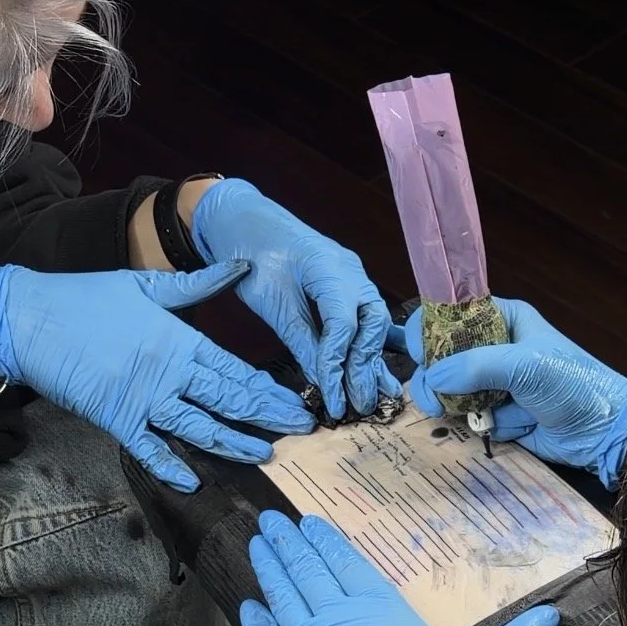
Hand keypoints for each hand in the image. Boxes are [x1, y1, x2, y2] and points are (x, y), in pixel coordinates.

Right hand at [0, 264, 314, 490]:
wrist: (31, 320)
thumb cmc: (88, 298)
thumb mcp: (148, 285)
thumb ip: (199, 285)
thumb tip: (242, 266)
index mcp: (180, 340)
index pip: (236, 370)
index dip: (269, 389)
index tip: (296, 402)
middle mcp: (169, 373)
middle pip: (229, 401)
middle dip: (267, 418)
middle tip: (301, 431)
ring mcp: (144, 400)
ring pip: (199, 428)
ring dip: (234, 444)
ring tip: (264, 455)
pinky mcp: (115, 419)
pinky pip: (149, 449)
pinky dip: (170, 467)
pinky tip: (192, 482)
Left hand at [192, 179, 401, 420]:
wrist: (246, 222)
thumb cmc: (251, 254)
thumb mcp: (271, 302)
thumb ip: (300, 340)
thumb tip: (321, 379)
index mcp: (329, 267)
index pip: (344, 324)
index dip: (338, 363)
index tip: (333, 396)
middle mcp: (351, 271)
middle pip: (371, 323)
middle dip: (365, 366)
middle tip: (358, 403)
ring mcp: (354, 276)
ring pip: (375, 323)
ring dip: (373, 360)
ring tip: (378, 396)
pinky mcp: (349, 285)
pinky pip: (367, 318)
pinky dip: (370, 345)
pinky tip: (381, 371)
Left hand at [240, 510, 558, 625]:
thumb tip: (555, 617)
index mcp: (378, 608)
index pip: (347, 563)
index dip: (327, 541)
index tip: (309, 522)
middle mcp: (337, 618)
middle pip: (308, 571)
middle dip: (288, 542)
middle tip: (268, 520)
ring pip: (282, 596)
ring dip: (269, 568)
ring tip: (255, 543)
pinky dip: (256, 622)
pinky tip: (248, 605)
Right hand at [400, 299, 626, 487]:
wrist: (604, 432)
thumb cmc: (573, 385)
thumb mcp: (526, 365)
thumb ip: (475, 367)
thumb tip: (432, 379)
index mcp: (501, 319)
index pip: (449, 315)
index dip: (429, 332)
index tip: (421, 356)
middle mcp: (493, 347)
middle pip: (441, 357)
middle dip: (434, 378)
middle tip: (433, 399)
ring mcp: (493, 383)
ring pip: (450, 391)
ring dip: (454, 406)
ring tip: (464, 417)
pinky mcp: (497, 414)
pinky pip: (470, 418)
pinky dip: (480, 425)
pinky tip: (503, 427)